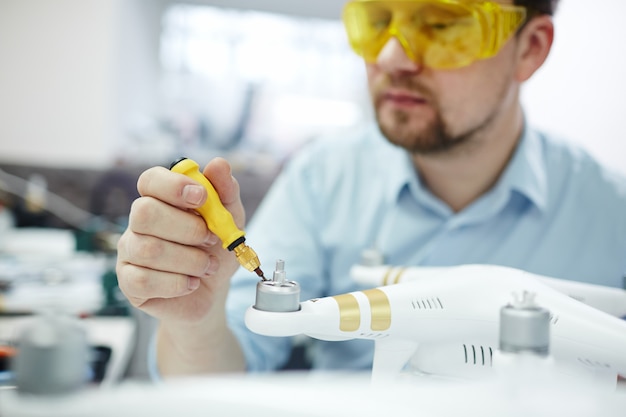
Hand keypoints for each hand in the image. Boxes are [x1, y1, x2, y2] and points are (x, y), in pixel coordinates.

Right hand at [116, 157, 243, 324]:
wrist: (213, 293)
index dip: (173, 185)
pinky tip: (192, 282)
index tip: (202, 197)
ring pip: (149, 249)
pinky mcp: (128, 282)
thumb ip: (225, 192)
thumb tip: (218, 164)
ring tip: (209, 266)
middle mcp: (138, 222)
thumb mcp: (229, 220)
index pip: (150, 180)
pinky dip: (177, 282)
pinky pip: (144, 279)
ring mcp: (129, 251)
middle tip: (211, 240)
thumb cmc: (215, 250)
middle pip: (144, 212)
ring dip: (190, 260)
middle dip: (187, 228)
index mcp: (161, 199)